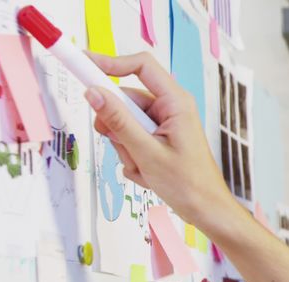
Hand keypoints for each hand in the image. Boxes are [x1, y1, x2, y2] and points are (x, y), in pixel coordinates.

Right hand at [84, 52, 232, 227]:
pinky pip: (131, 141)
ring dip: (126, 149)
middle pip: (126, 101)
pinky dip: (133, 158)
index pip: (141, 66)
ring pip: (125, 124)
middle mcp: (171, 109)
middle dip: (118, 128)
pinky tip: (149, 174)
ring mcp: (164, 125)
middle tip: (127, 149)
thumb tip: (93, 93)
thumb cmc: (189, 184)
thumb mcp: (146, 151)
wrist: (206, 211)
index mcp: (176, 102)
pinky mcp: (159, 140)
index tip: (83, 65)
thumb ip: (118, 121)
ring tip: (145, 168)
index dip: (110, 63)